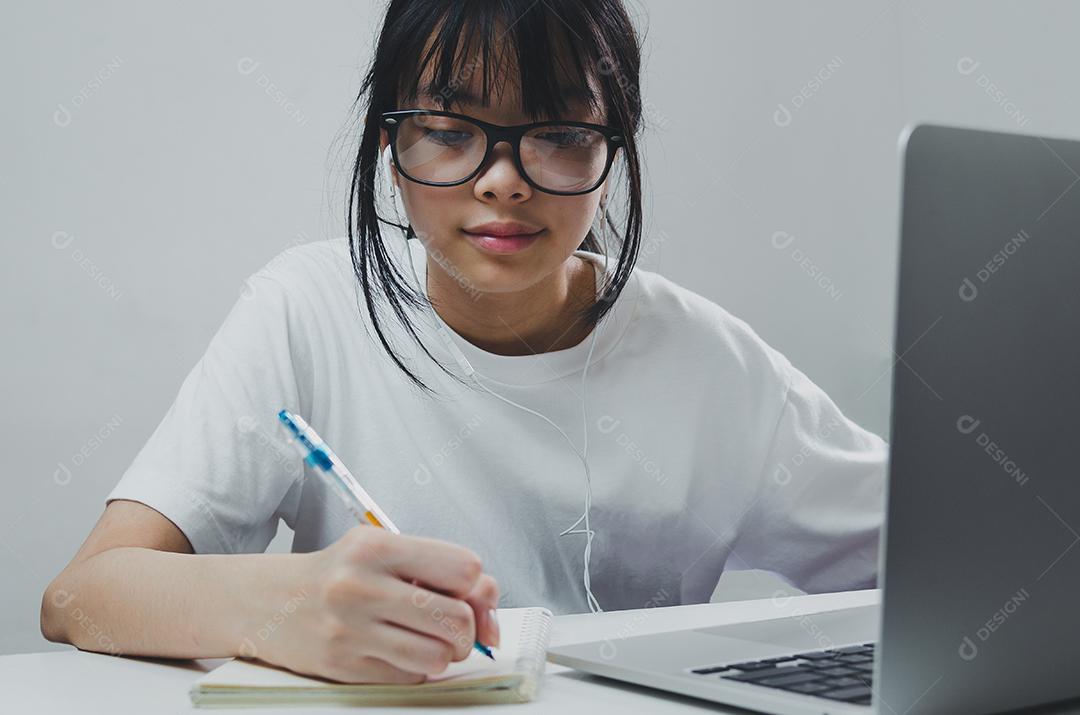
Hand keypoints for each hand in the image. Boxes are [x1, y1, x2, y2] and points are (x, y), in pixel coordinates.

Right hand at [252, 526, 499, 683]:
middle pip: (457, 618)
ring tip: (429, 641)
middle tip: (453, 627)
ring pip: (438, 655)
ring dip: (445, 654)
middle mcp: (362, 585)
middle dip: (467, 629)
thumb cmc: (341, 573)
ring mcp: (351, 629)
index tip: (464, 593)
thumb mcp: (385, 552)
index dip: (475, 586)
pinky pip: (411, 677)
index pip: (464, 568)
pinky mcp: (344, 666)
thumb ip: (441, 571)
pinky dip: (417, 668)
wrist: (272, 602)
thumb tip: (490, 618)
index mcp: (377, 545)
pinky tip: (398, 651)